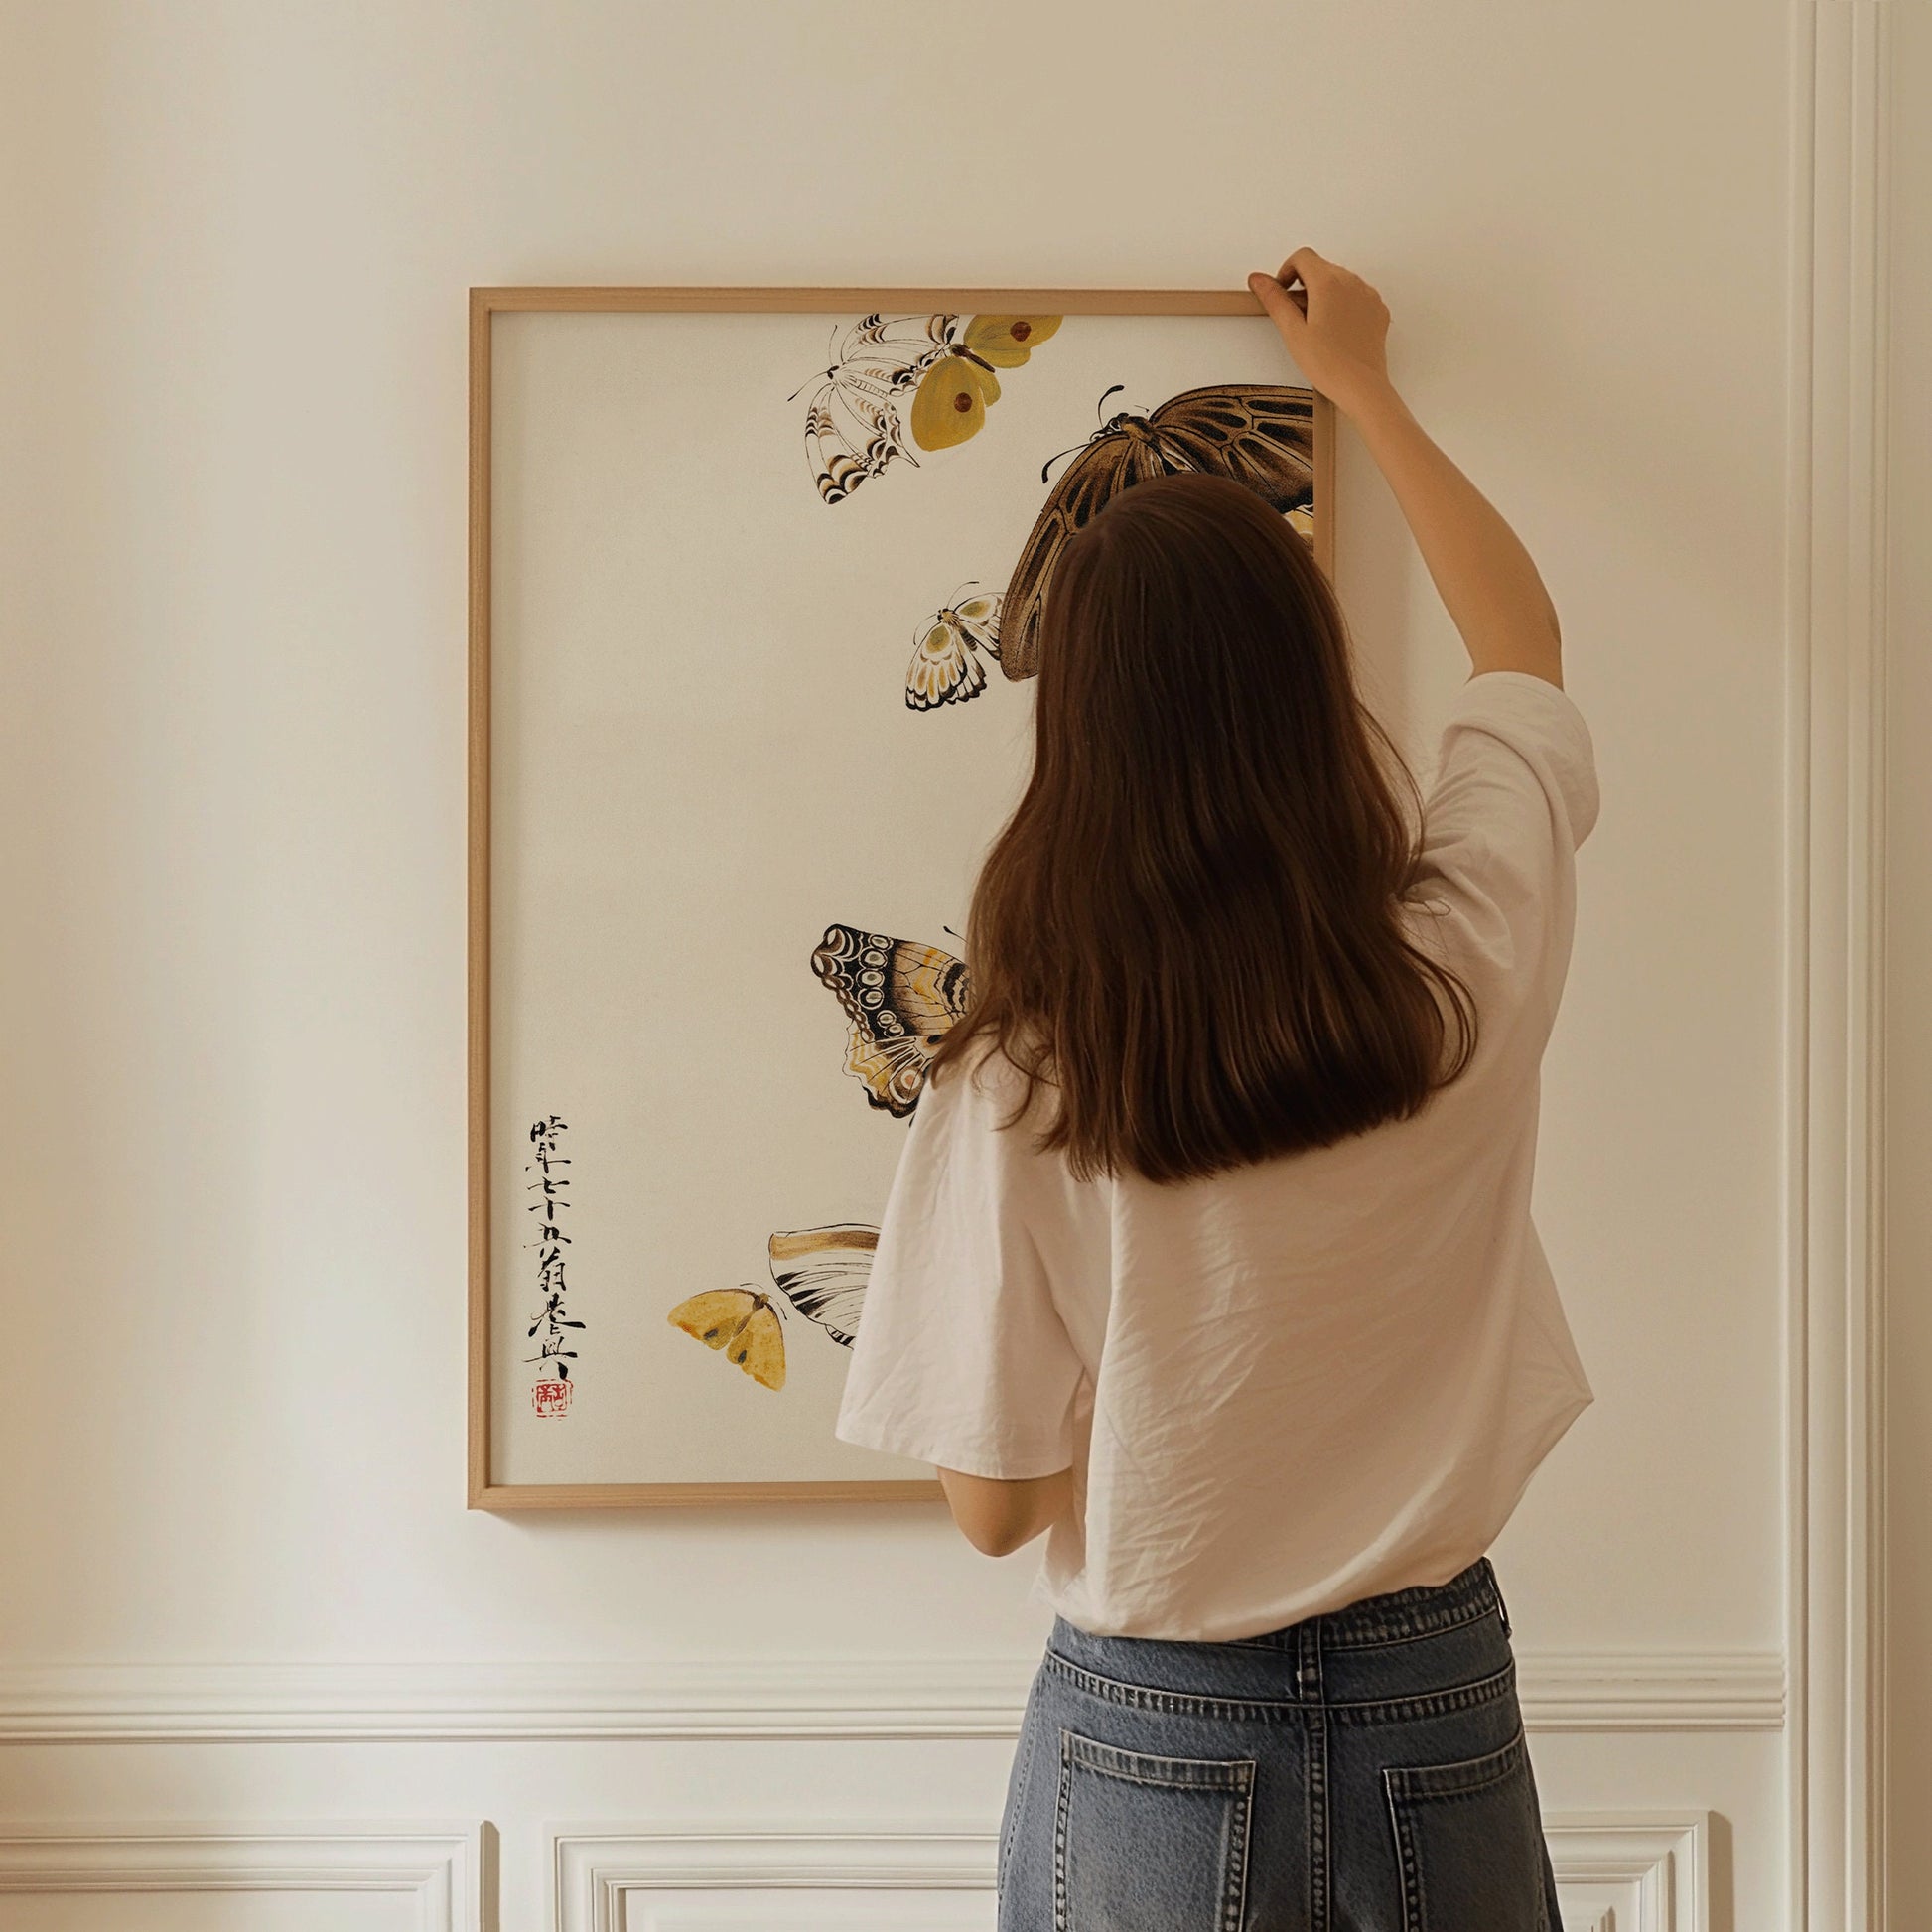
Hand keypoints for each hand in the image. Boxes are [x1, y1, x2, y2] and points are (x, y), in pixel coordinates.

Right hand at [1247, 249, 1393, 417]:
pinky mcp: (1377, 309)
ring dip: (1323, 295)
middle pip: (1321, 268)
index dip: (1286, 271)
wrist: (1362, 387)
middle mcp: (1351, 282)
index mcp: (1328, 283)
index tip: (1282, 291)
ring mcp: (1368, 294)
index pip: (1302, 257)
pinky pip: (1356, 295)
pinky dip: (1343, 305)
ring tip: (1315, 327)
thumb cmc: (1330, 365)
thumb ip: (1274, 300)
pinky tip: (1335, 331)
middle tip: (1295, 316)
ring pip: (1340, 281)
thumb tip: (1259, 280)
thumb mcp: (1292, 332)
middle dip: (1304, 285)